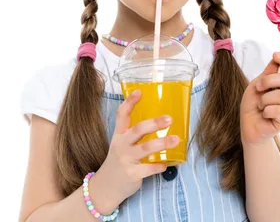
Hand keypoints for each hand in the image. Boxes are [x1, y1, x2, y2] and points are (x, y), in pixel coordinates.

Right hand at [91, 90, 180, 210]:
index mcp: (119, 135)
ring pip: (145, 148)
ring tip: (176, 140)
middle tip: (169, 119)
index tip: (139, 91)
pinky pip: (147, 169)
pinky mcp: (131, 174)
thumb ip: (136, 134)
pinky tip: (166, 164)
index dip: (130, 102)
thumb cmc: (120, 162)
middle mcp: (122, 145)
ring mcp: (126, 160)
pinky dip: (158, 167)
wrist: (104, 188)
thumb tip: (162, 122)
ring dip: (162, 143)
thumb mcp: (122, 144)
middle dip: (153, 123)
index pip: (122, 115)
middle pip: (137, 130)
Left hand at [240, 52, 279, 145]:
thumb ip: (267, 73)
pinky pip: (277, 110)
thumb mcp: (256, 86)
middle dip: (267, 81)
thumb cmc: (252, 106)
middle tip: (257, 88)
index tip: (276, 54)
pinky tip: (264, 114)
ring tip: (260, 106)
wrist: (248, 126)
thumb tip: (276, 57)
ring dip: (264, 100)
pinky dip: (266, 111)